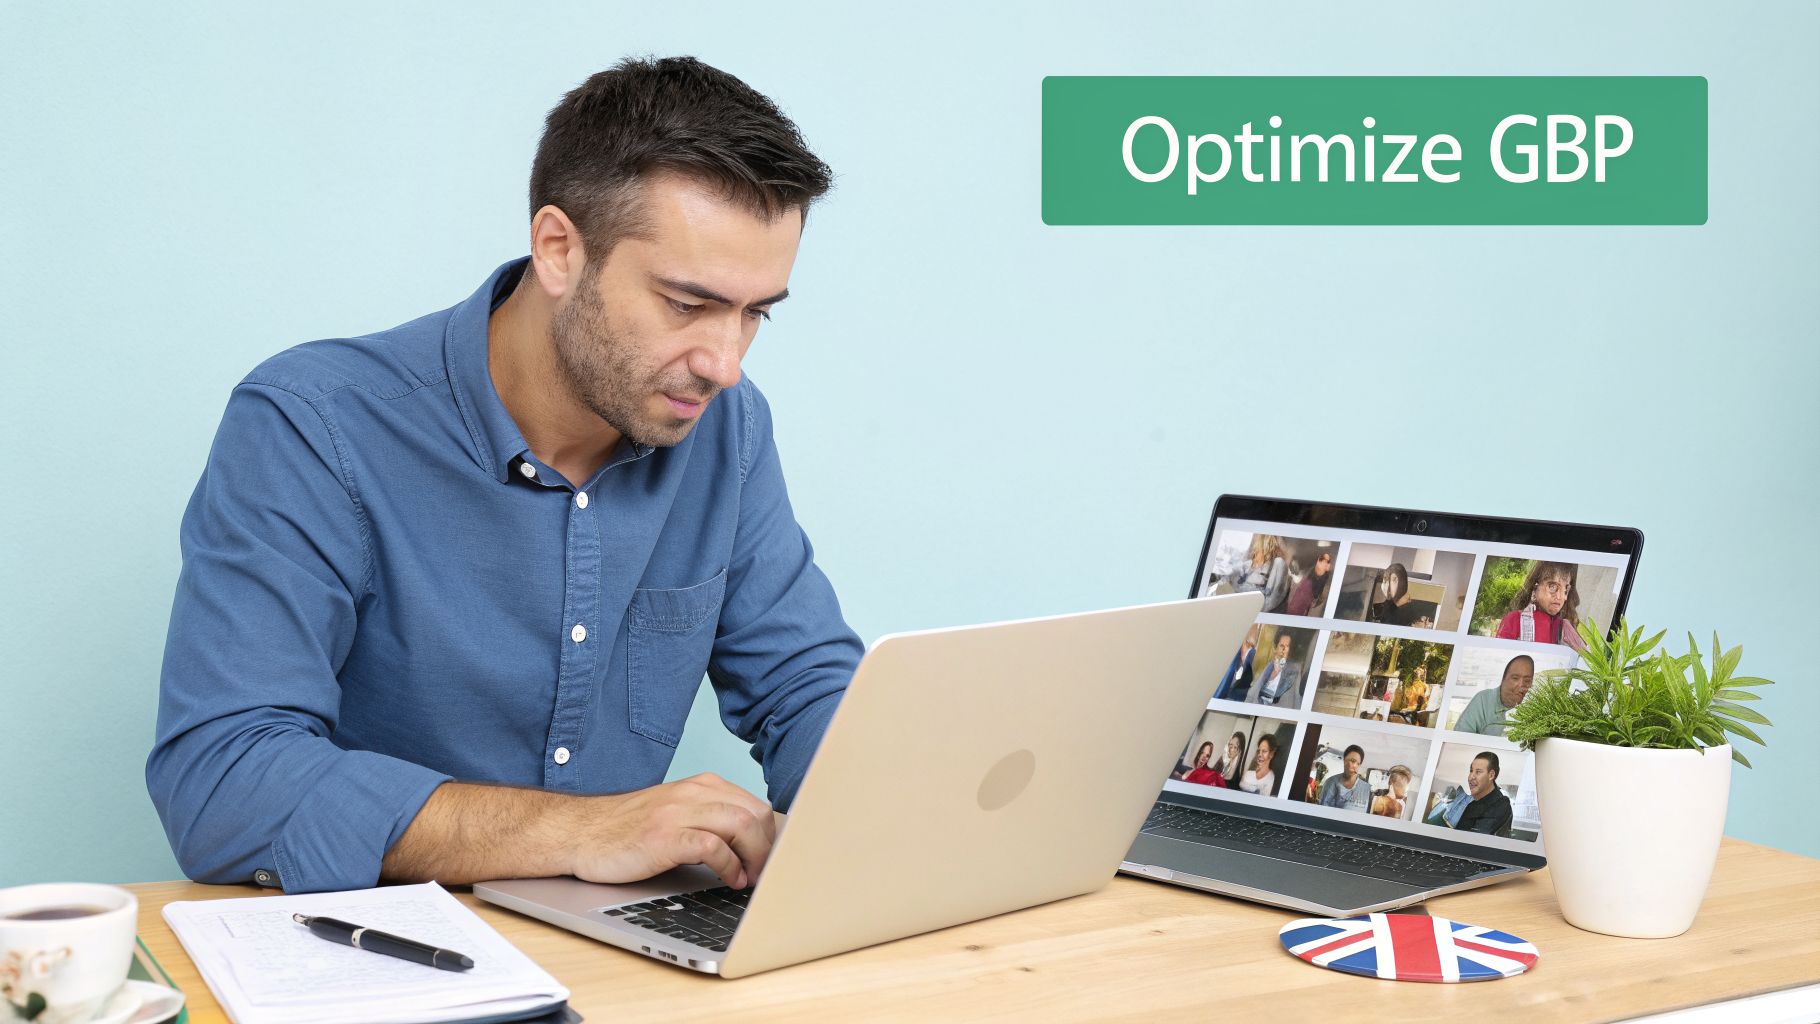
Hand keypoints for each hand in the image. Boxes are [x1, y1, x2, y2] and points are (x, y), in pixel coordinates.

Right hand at [565, 773, 776, 889]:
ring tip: (750, 879)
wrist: (579, 833)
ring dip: (756, 857)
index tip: (772, 859)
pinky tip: (729, 880)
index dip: (770, 835)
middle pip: (755, 813)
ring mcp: (678, 812)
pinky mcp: (664, 837)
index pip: (755, 804)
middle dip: (768, 847)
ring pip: (741, 825)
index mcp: (700, 786)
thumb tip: (751, 845)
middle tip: (765, 873)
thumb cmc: (626, 830)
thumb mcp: (674, 813)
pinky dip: (730, 866)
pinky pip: (713, 846)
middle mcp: (693, 793)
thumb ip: (708, 819)